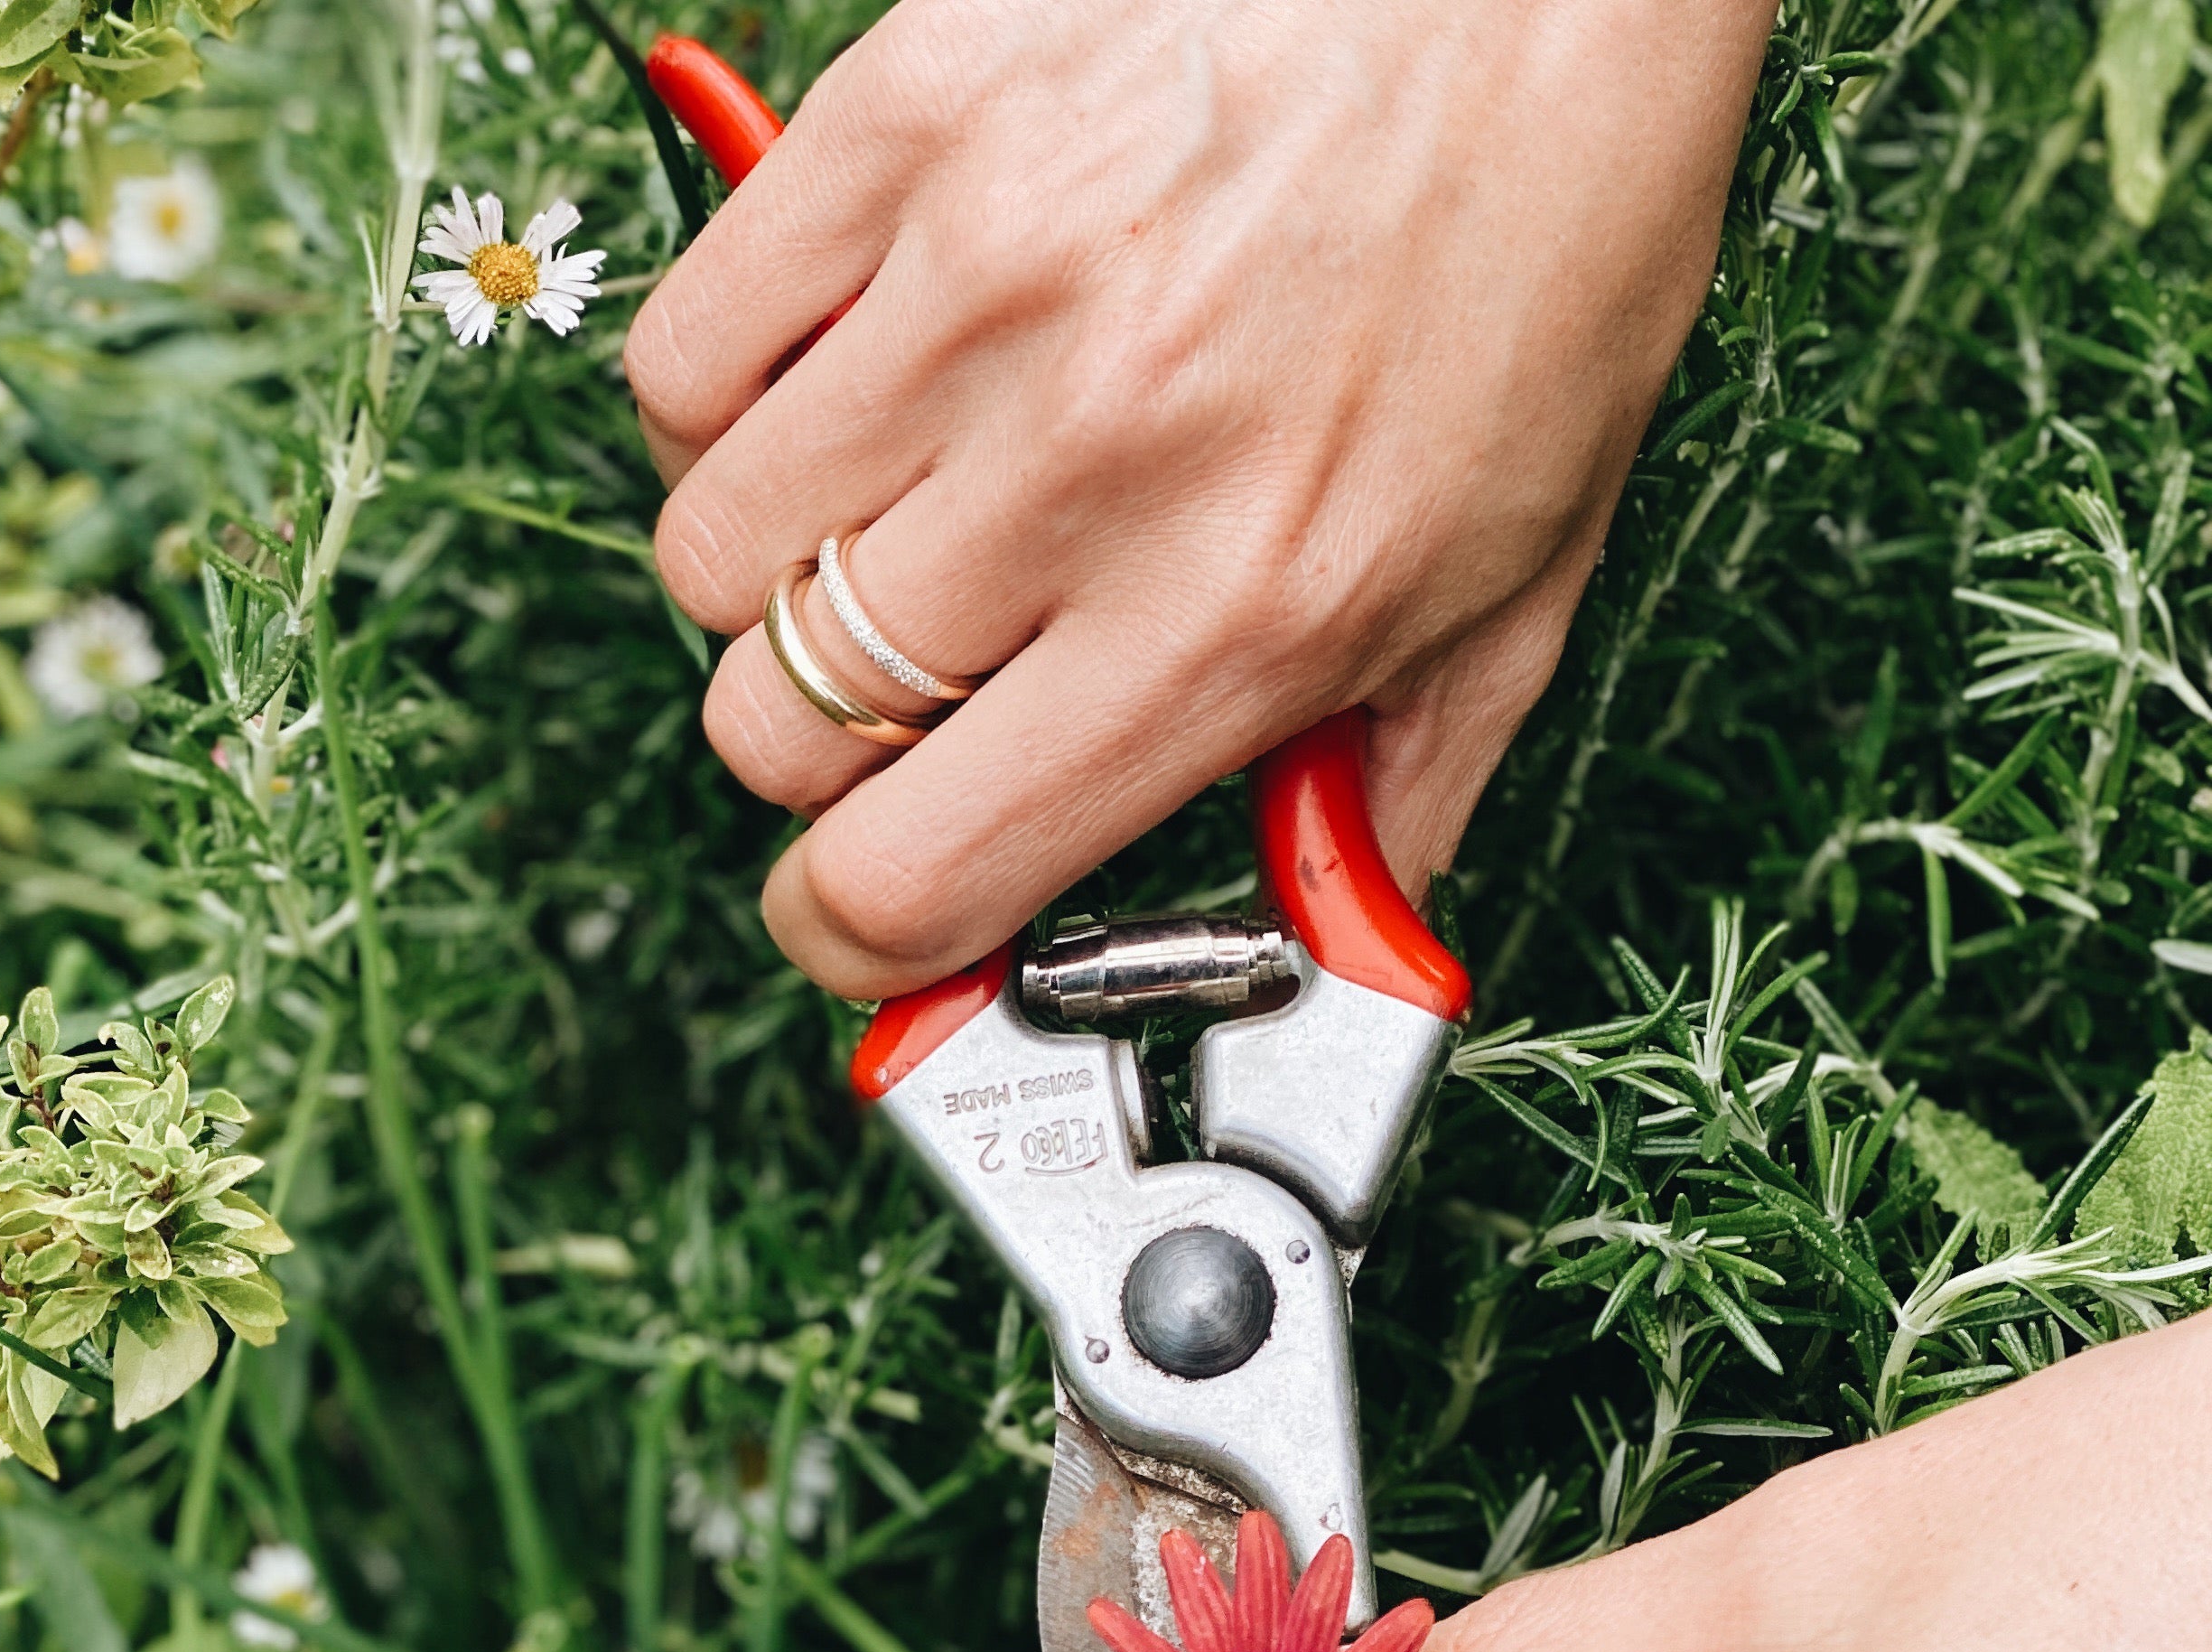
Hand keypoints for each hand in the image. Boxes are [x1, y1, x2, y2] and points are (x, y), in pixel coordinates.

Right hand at [624, 0, 1775, 999]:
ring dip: (777, 576)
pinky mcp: (905, 123)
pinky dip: (731, 406)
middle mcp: (1090, 464)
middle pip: (772, 730)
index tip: (860, 911)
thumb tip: (1305, 950)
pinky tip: (849, 383)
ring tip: (896, 511)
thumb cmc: (1545, 234)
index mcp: (1237, 612)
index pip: (905, 876)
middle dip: (824, 748)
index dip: (851, 934)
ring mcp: (979, 284)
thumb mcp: (1519, 575)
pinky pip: (685, 356)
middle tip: (913, 687)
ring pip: (707, 553)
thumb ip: (1385, 797)